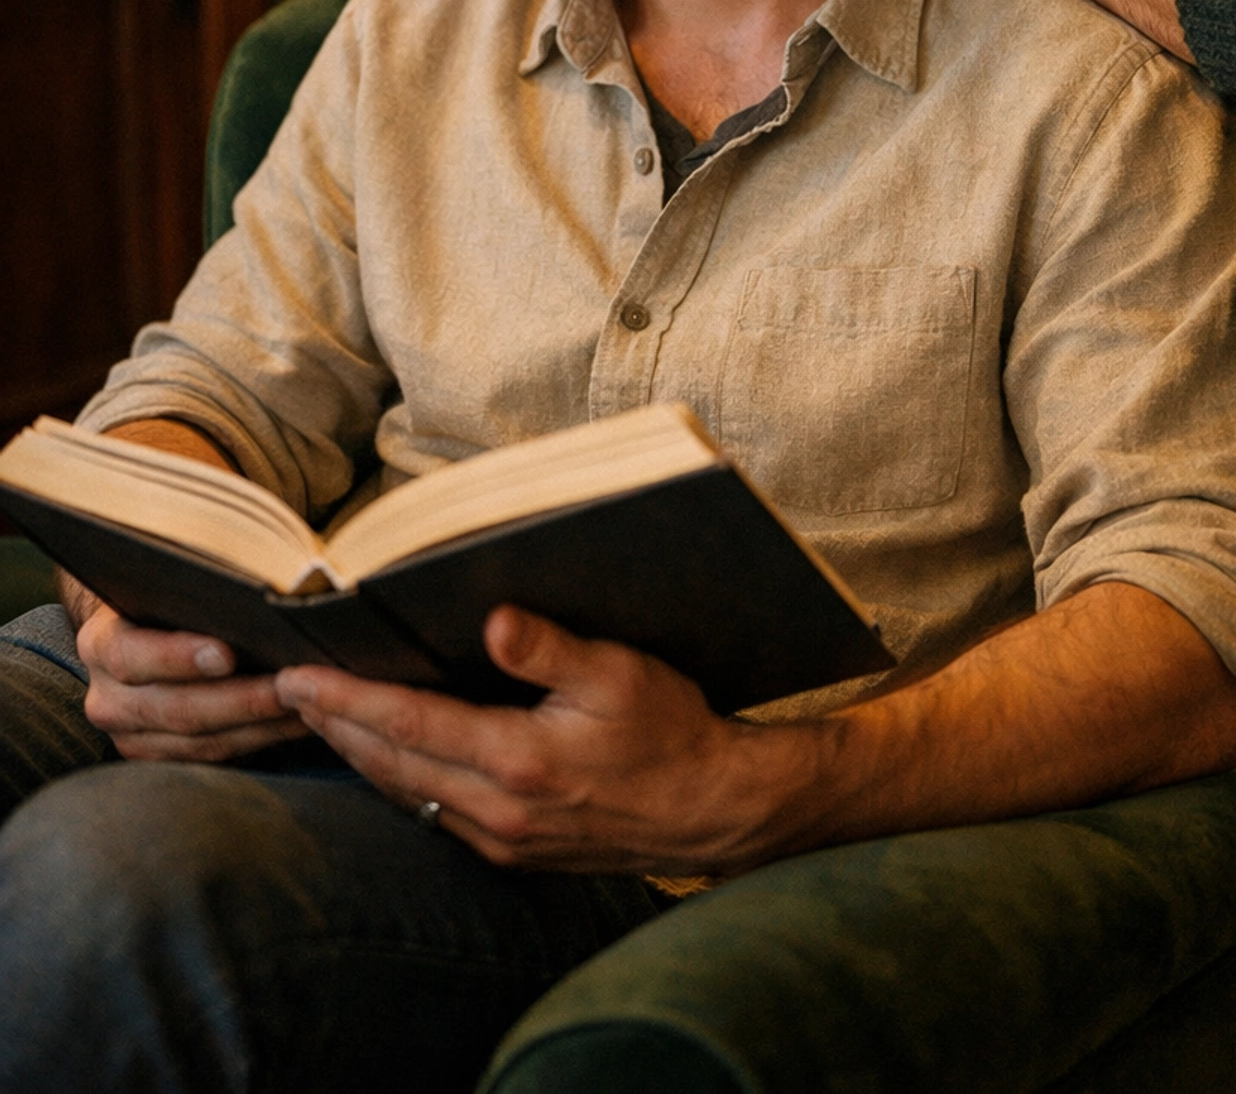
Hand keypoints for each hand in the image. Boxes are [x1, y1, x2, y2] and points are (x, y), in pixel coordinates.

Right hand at [72, 592, 307, 762]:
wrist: (139, 628)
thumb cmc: (166, 595)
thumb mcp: (167, 582)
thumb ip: (195, 584)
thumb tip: (255, 578)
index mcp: (100, 645)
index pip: (131, 656)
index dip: (178, 657)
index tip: (227, 653)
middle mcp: (108, 698)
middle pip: (175, 708)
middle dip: (240, 698)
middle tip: (289, 685)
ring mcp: (131, 736)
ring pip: (201, 741)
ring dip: (259, 724)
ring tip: (305, 702)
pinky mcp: (161, 757)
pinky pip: (215, 756)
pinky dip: (260, 739)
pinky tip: (296, 719)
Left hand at [273, 605, 806, 875]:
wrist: (709, 808)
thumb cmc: (669, 730)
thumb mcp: (617, 673)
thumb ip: (548, 649)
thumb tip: (492, 622)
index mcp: (517, 761)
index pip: (407, 725)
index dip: (346, 700)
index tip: (296, 676)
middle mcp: (498, 809)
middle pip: (391, 764)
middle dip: (335, 725)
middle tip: (287, 687)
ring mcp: (502, 839)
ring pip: (407, 793)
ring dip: (359, 755)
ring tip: (320, 716)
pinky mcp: (513, 852)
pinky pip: (435, 813)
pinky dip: (399, 779)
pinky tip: (387, 756)